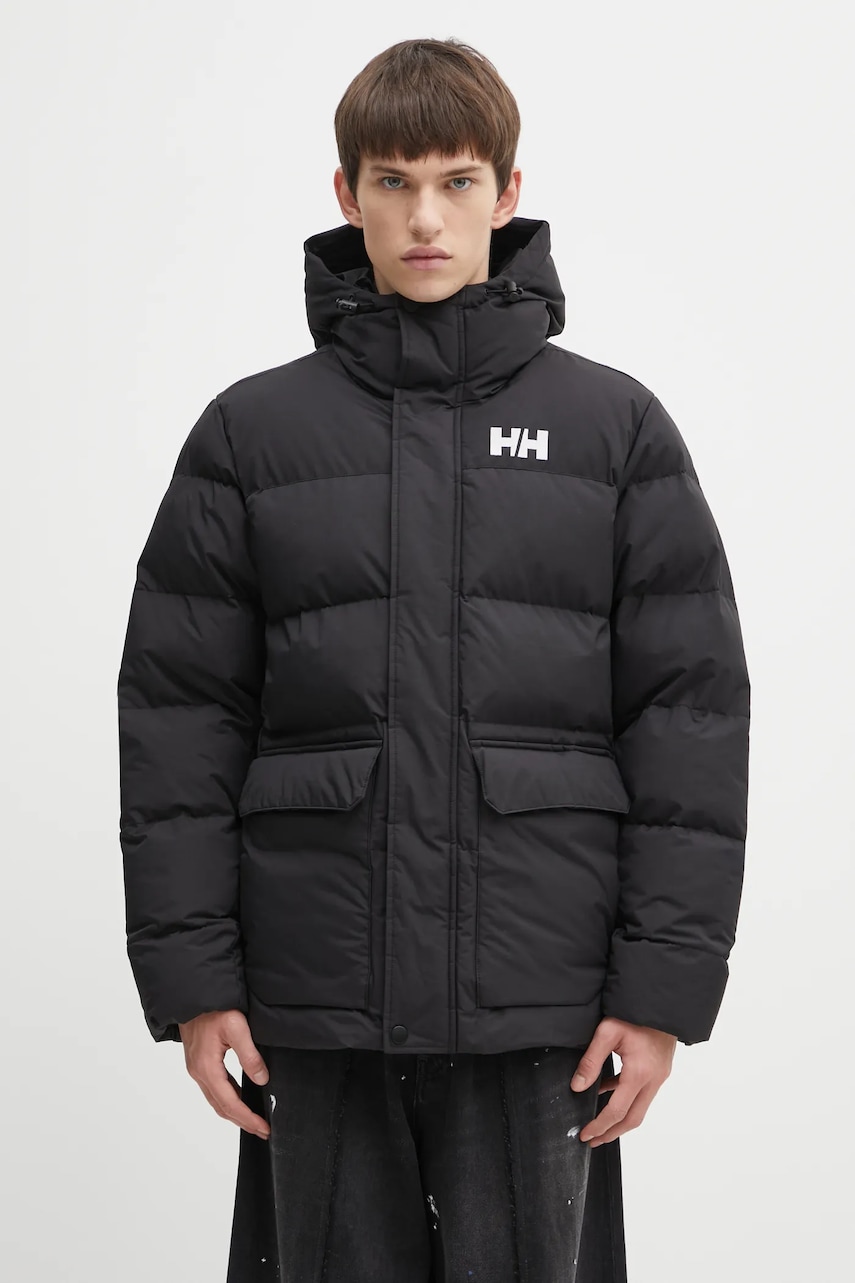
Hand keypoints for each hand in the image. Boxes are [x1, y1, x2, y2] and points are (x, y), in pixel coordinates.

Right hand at [178, 1010, 270, 1139]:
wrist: (192, 995)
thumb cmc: (214, 1007)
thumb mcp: (236, 1027)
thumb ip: (249, 1054)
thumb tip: (262, 1079)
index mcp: (207, 1068)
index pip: (230, 1103)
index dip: (248, 1118)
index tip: (264, 1128)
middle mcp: (198, 1073)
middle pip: (221, 1107)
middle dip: (243, 1121)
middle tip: (262, 1130)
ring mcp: (196, 1068)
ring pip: (216, 1100)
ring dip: (234, 1112)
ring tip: (253, 1120)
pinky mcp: (198, 1063)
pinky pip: (213, 1089)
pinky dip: (227, 1099)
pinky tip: (239, 1098)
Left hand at [569, 1017, 676, 1146]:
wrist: (662, 1000)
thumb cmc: (634, 1012)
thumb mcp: (607, 1032)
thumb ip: (591, 1061)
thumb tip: (576, 1086)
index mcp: (639, 1073)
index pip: (617, 1111)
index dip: (600, 1126)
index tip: (585, 1135)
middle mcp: (653, 1079)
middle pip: (633, 1118)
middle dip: (612, 1132)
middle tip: (592, 1140)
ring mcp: (659, 1075)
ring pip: (639, 1107)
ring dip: (620, 1118)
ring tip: (599, 1123)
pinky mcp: (659, 1069)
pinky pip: (641, 1092)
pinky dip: (624, 1097)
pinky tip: (606, 1091)